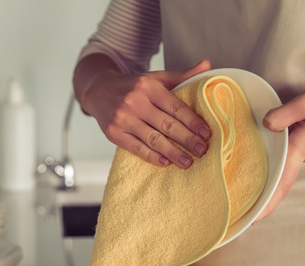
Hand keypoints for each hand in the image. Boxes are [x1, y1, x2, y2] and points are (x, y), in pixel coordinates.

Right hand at [78, 59, 212, 168]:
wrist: (98, 91)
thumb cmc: (131, 87)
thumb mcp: (155, 77)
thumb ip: (181, 75)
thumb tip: (207, 65)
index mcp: (148, 86)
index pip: (175, 107)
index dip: (192, 121)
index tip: (206, 134)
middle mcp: (135, 102)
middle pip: (166, 125)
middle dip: (187, 139)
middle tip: (202, 151)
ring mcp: (123, 119)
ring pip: (153, 139)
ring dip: (172, 152)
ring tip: (188, 162)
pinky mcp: (114, 133)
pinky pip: (136, 148)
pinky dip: (151, 156)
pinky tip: (165, 162)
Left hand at [255, 77, 304, 220]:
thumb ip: (284, 115)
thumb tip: (266, 125)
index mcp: (301, 148)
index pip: (282, 183)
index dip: (268, 203)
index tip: (255, 220)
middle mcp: (303, 154)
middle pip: (280, 181)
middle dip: (263, 197)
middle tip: (242, 210)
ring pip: (282, 167)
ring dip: (266, 179)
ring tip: (245, 190)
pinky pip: (287, 156)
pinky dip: (274, 162)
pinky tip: (261, 162)